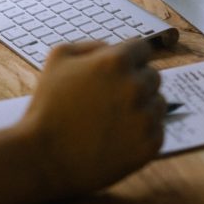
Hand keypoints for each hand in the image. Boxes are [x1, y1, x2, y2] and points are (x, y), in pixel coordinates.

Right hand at [14, 39, 166, 197]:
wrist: (45, 158)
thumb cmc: (48, 107)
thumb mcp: (58, 59)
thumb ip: (91, 45)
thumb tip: (112, 48)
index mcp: (116, 62)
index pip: (142, 49)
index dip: (128, 60)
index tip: (116, 74)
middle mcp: (136, 86)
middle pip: (152, 77)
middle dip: (135, 84)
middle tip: (109, 101)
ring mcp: (145, 117)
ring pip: (158, 104)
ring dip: (142, 108)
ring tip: (112, 121)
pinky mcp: (150, 145)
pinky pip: (158, 130)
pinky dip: (142, 133)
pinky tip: (118, 138)